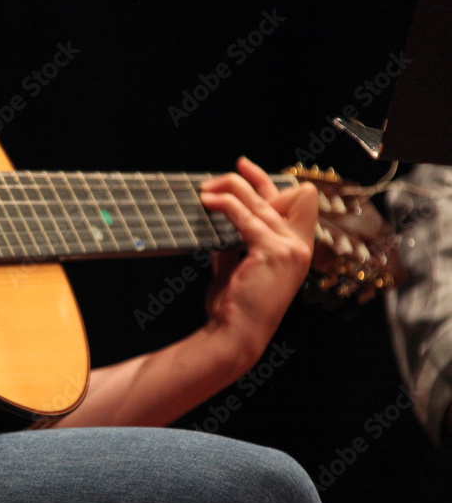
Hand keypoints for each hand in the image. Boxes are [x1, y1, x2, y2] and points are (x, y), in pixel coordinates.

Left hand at [198, 157, 316, 363]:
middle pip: (279, 194)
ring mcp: (290, 249)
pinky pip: (245, 215)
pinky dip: (224, 204)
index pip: (294, 202)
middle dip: (245, 179)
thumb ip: (234, 246)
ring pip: (260, 200)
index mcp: (297, 249)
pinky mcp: (272, 252)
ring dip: (229, 189)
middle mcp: (300, 246)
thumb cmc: (235, 307)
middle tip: (214, 179)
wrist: (236, 334)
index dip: (268, 182)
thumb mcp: (237, 269)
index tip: (242, 169)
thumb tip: (216, 227)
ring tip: (203, 191)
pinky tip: (207, 202)